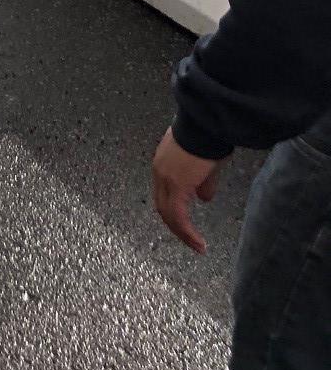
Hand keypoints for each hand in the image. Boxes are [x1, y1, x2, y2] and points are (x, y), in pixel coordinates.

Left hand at [151, 128, 223, 252]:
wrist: (207, 123)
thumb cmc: (208, 136)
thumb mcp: (205, 162)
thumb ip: (203, 181)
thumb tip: (205, 198)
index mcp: (164, 163)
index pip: (164, 193)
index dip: (174, 209)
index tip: (185, 223)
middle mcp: (160, 171)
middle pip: (162, 206)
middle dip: (176, 225)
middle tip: (190, 239)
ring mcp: (166, 179)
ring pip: (169, 214)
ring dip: (182, 233)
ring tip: (196, 246)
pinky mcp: (177, 186)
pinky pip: (178, 216)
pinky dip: (187, 232)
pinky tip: (199, 243)